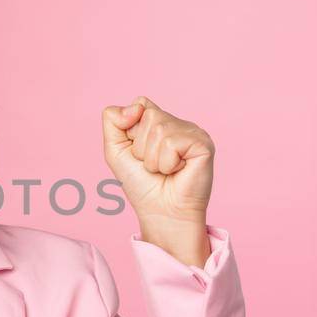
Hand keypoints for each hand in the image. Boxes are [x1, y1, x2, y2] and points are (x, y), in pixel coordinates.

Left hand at [102, 96, 216, 263]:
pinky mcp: (203, 144)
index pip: (140, 103)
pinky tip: (177, 171)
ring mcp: (193, 132)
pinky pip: (172, 143)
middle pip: (148, 115)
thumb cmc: (141, 184)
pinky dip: (166, 163)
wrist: (160, 213)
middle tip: (153, 166)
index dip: (131, 128)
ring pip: (159, 129)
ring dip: (153, 158)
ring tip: (164, 170)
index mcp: (161, 121)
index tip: (138, 153)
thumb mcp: (115, 150)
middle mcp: (179, 123)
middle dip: (141, 147)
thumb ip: (113, 121)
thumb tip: (135, 107)